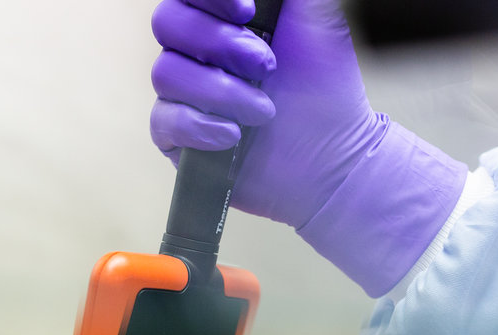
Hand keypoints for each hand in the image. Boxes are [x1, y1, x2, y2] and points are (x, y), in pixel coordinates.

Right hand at [149, 0, 466, 295]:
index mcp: (222, 17)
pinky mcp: (179, 137)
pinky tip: (233, 136)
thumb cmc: (325, 87)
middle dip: (219, 42)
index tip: (247, 10)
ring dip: (222, 92)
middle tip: (267, 65)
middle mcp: (197, 51)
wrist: (334, 156)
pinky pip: (164, 121)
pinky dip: (199, 126)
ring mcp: (184, 94)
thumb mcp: (314, 17)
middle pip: (168, 23)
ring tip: (265, 112)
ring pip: (167, 73)